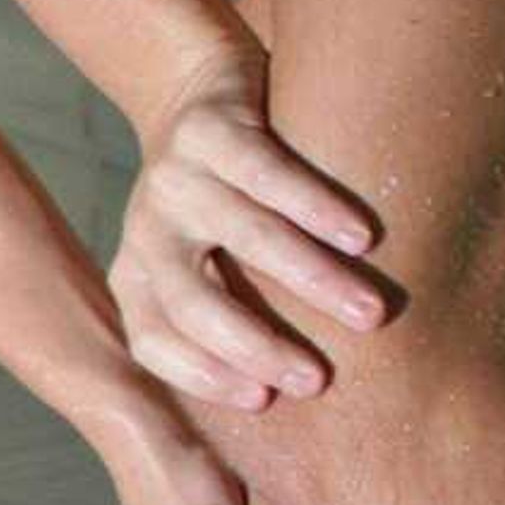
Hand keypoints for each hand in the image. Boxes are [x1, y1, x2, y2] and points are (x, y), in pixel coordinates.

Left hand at [112, 52, 388, 410]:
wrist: (200, 92)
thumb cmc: (224, 205)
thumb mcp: (204, 262)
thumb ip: (234, 317)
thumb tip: (308, 411)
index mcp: (137, 276)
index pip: (152, 341)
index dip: (200, 375)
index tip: (262, 402)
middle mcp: (146, 230)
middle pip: (192, 300)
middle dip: (256, 345)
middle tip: (319, 380)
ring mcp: (174, 176)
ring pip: (244, 235)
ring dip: (310, 280)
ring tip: (368, 315)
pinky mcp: (210, 129)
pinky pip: (267, 173)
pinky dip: (317, 207)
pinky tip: (362, 237)